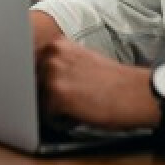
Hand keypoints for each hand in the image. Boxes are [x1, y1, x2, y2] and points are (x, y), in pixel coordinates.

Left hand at [37, 37, 157, 129]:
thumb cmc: (112, 81)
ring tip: (76, 104)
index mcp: (56, 44)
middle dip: (42, 95)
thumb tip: (35, 77)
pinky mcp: (56, 95)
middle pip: (30, 84)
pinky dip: (59, 120)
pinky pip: (46, 116)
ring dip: (51, 108)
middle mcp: (51, 54)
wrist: (134, 92)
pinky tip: (78, 113)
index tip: (52, 87)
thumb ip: (58, 63)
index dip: (39, 81)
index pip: (29, 66)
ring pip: (36, 100)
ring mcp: (52, 73)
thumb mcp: (81, 60)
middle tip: (71, 97)